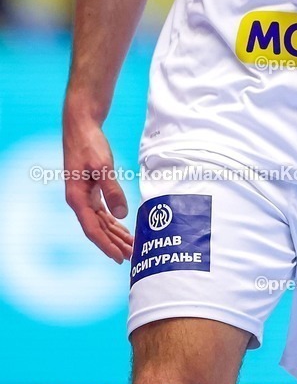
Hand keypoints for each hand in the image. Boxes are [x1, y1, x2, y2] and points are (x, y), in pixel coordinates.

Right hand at [63, 112, 133, 262]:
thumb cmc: (89, 144)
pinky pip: (102, 211)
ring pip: (100, 222)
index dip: (106, 245)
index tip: (119, 257)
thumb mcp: (103, 166)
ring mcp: (84, 195)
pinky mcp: (91, 189)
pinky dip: (113, 221)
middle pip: (97, 229)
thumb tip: (121, 214)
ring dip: (114, 234)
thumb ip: (112, 190)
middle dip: (113, 244)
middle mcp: (78, 200)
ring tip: (130, 247)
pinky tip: (123, 227)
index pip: (92, 229)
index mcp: (77, 198)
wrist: (82, 126)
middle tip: (131, 257)